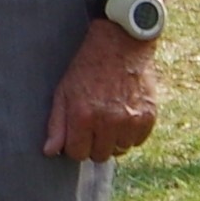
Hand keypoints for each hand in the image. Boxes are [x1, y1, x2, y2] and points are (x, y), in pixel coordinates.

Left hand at [44, 19, 159, 161]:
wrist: (120, 45)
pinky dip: (130, 134)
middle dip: (93, 144)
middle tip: (93, 125)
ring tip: (109, 118)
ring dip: (113, 140)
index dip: (75, 145)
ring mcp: (131, 120)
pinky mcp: (149, 117)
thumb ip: (57, 124)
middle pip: (99, 156)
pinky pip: (138, 141)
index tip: (77, 134)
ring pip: (120, 150)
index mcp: (84, 116)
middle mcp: (108, 122)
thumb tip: (50, 152)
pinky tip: (124, 115)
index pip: (78, 154)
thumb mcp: (64, 91)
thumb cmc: (87, 67)